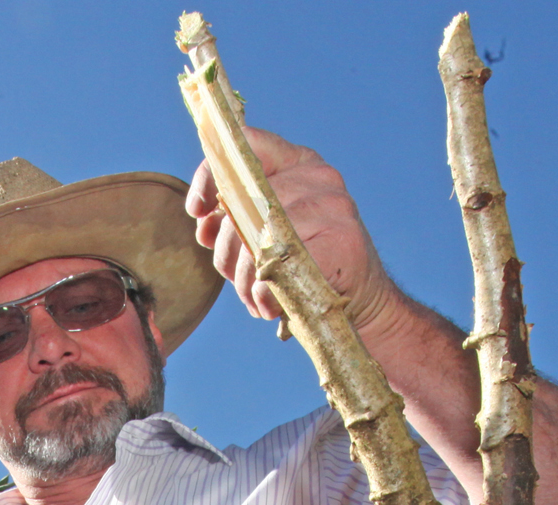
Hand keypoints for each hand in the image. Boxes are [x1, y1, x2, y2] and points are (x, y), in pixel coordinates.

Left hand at [186, 127, 398, 333]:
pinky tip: (269, 305)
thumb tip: (205, 225)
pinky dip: (267, 292)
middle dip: (228, 250)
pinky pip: (285, 264)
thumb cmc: (302, 264)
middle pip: (246, 203)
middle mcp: (318, 176)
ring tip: (254, 299)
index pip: (246, 146)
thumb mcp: (264, 232)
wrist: (359, 298)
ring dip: (246, 279)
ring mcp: (335, 206)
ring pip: (262, 236)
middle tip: (235, 279)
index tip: (199, 212)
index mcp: (296, 163)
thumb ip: (234, 220)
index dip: (211, 176)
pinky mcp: (343, 240)